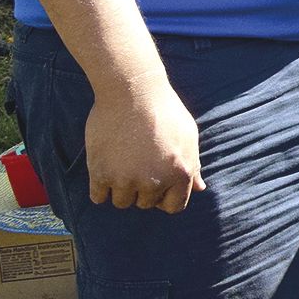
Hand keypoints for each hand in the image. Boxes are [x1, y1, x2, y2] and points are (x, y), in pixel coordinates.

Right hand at [87, 81, 204, 211]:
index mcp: (180, 173)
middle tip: (138, 163)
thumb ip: (193, 165)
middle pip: (146, 204)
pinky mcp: (101, 173)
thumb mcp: (188, 135)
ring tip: (122, 163)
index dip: (165, 197)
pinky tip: (105, 169)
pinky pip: (98, 197)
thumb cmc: (164, 111)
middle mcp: (154, 181)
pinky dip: (101, 189)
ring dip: (121, 188)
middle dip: (143, 188)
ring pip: (122, 202)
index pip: (173, 207)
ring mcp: (126, 179)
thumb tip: (199, 188)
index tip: (157, 184)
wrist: (132, 91)